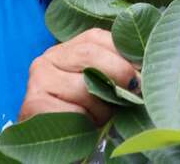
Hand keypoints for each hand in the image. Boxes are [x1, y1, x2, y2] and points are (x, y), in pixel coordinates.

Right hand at [18, 28, 138, 125]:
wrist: (53, 142)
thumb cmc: (85, 110)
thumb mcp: (102, 85)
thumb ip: (118, 70)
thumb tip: (146, 68)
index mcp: (70, 47)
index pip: (99, 38)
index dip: (125, 54)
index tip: (141, 73)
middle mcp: (49, 57)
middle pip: (91, 55)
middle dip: (118, 74)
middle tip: (133, 94)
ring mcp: (38, 79)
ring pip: (84, 86)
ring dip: (102, 107)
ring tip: (101, 117)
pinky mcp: (33, 103)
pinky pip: (72, 110)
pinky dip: (86, 122)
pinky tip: (83, 126)